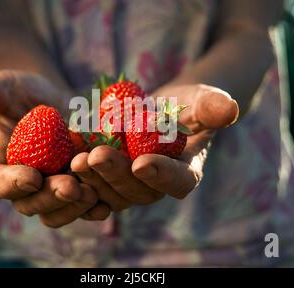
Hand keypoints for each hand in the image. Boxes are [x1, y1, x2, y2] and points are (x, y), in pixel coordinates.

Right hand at [0, 70, 110, 226]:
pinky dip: (95, 206)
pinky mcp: (77, 187)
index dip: (11, 184)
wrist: (54, 98)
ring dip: (75, 207)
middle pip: (31, 204)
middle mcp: (23, 186)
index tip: (31, 177)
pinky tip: (107, 202)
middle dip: (51, 198)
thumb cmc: (22, 93)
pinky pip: (84, 205)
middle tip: (70, 186)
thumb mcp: (4, 88)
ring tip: (91, 193)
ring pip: (59, 211)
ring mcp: (51, 189)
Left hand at [71, 84, 238, 210]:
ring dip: (92, 179)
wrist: (160, 109)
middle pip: (137, 191)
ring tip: (75, 161)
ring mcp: (130, 185)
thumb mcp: (202, 100)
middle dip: (116, 175)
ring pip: (110, 192)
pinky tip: (63, 162)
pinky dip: (79, 178)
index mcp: (185, 174)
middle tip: (96, 157)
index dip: (162, 176)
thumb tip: (230, 108)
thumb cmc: (187, 105)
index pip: (178, 182)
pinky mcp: (107, 178)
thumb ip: (213, 107)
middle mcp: (155, 186)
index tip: (144, 164)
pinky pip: (93, 184)